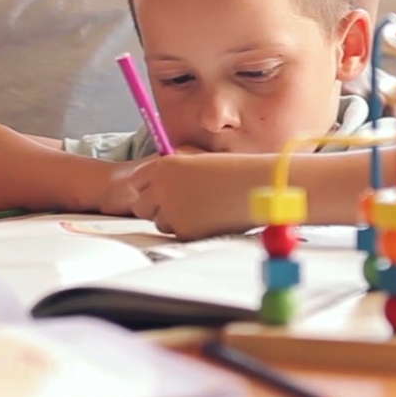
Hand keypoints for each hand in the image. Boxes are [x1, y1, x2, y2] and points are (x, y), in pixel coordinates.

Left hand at [122, 154, 263, 239]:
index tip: (158, 192)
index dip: (148, 188)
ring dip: (174, 220)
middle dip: (155, 208)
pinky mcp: (183, 230)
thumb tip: (154, 189)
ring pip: (159, 222)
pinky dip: (190, 230)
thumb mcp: (196, 163)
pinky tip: (209, 219)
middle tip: (179, 206)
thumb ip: (172, 174)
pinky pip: (177, 234)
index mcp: (164, 166)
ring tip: (203, 209)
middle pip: (141, 206)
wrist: (258, 185)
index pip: (137, 181)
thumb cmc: (234, 172)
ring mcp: (170, 209)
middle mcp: (161, 187)